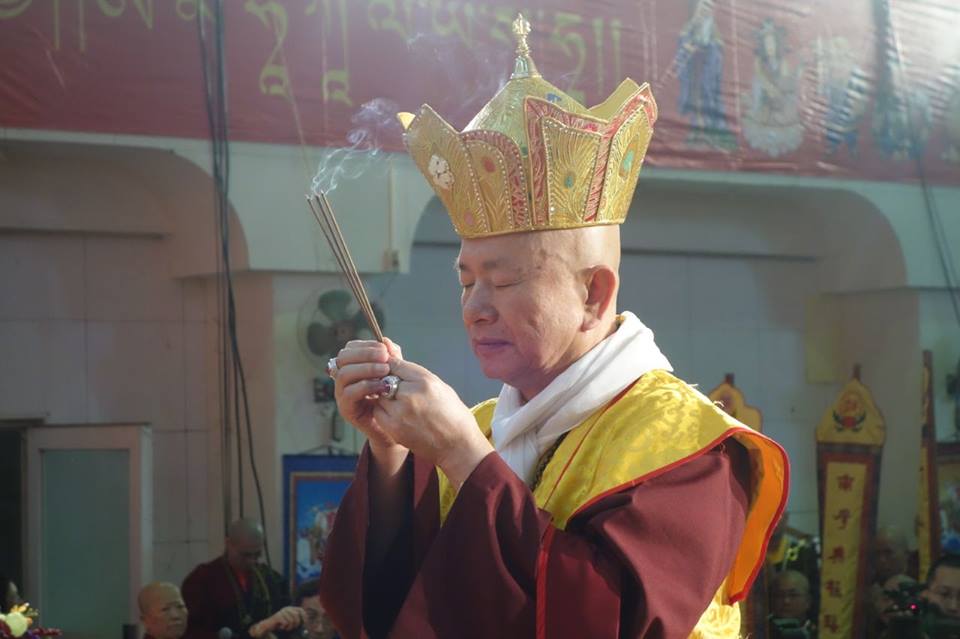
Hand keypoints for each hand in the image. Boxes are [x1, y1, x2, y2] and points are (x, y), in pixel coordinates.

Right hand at [248, 606, 305, 636]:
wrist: (268, 626)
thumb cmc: (280, 625)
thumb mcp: (290, 623)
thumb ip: (297, 624)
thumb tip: (307, 628)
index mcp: (291, 608)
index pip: (301, 610)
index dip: (304, 617)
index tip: (305, 624)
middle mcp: (287, 608)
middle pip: (297, 615)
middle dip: (296, 624)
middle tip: (292, 628)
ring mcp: (282, 612)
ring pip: (292, 620)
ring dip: (289, 627)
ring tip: (285, 628)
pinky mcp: (278, 616)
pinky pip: (286, 623)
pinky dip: (284, 627)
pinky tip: (281, 627)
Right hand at [333, 338, 407, 454]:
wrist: (397, 427)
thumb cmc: (394, 398)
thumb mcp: (395, 374)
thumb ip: (392, 358)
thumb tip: (387, 342)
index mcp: (354, 366)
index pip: (350, 349)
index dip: (365, 346)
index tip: (383, 349)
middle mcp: (345, 378)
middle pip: (343, 358)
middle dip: (364, 354)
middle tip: (384, 357)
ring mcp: (343, 393)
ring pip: (344, 374)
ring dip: (366, 369)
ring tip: (385, 370)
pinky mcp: (346, 408)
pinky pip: (349, 393)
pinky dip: (366, 386)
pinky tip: (381, 386)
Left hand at [371, 358, 493, 484]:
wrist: (458, 445)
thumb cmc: (452, 414)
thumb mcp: (439, 386)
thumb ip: (416, 375)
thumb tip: (394, 361)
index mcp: (425, 381)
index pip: (396, 364)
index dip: (392, 366)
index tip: (393, 371)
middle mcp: (411, 395)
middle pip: (385, 380)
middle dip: (389, 383)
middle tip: (399, 391)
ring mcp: (401, 413)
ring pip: (380, 396)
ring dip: (385, 398)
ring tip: (401, 405)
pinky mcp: (394, 428)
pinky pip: (378, 413)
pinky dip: (384, 412)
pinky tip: (397, 415)